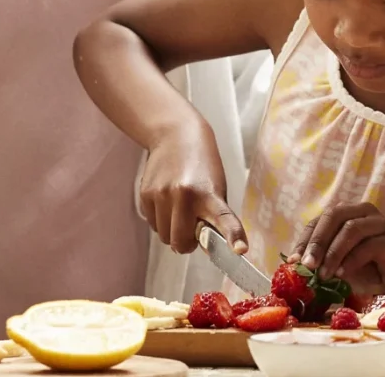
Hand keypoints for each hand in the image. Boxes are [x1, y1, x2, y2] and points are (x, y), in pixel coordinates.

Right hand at [139, 120, 246, 255]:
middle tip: (192, 226)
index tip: (239, 249)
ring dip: (172, 230)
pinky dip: (160, 219)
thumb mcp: (216, 187)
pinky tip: (167, 201)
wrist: (175, 134)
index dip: (232, 236)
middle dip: (186, 241)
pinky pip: (152, 223)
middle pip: (180, 243)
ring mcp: (161, 194)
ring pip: (164, 236)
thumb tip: (207, 248)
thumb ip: (214, 217)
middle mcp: (183, 195)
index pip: (224, 219)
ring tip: (179, 209)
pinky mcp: (145, 194)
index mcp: (209, 194)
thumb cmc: (201, 164)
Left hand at [290, 203, 384, 294]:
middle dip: (316, 242)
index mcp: (348, 214)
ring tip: (323, 274)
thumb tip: (301, 270)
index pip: (320, 221)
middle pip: (333, 217)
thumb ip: (328, 262)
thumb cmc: (378, 267)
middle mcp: (362, 212)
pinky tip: (342, 274)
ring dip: (333, 252)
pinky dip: (352, 260)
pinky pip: (368, 245)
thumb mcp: (347, 265)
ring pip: (350, 228)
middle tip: (306, 265)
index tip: (294, 261)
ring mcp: (378, 222)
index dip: (306, 240)